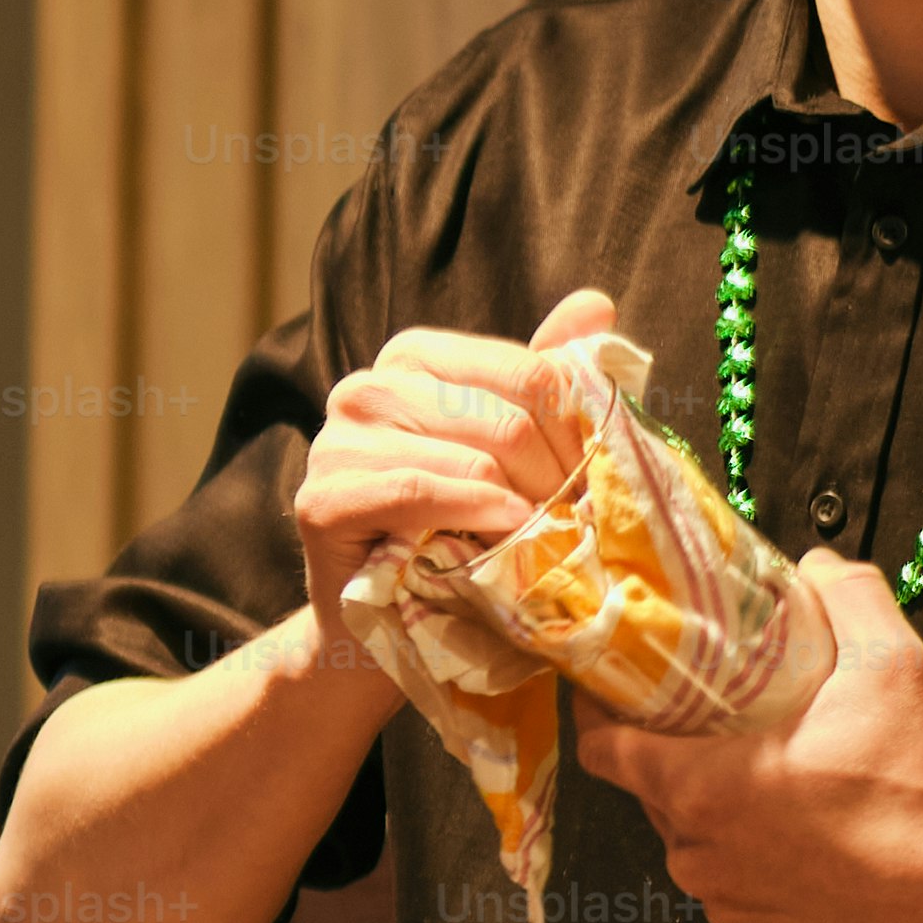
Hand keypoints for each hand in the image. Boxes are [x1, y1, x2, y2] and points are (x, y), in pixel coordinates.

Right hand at [286, 286, 617, 642]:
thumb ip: (547, 375)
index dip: (579, 430)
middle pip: (504, 419)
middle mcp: (366, 387)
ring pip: (469, 458)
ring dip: (522, 508)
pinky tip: (503, 532)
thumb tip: (596, 303)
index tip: (599, 478)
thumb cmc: (460, 526)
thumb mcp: (514, 446)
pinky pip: (419, 494)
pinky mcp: (323, 500)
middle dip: (554, 478)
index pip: (528, 372)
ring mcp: (335, 442)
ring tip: (542, 538)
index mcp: (414, 358)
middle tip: (577, 520)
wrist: (391, 618)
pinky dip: (474, 513)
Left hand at [573, 551, 922, 922]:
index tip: (617, 678)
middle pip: (648, 784)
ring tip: (767, 762)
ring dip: (713, 797)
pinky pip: (728, 874)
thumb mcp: (892, 668)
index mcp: (698, 787)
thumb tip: (819, 563)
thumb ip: (848, 597)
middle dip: (672, 744)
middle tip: (713, 709)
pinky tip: (798, 822)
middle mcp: (694, 850)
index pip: (600, 747)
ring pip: (689, 832)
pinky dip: (746, 846)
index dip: (599, 708)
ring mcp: (723, 897)